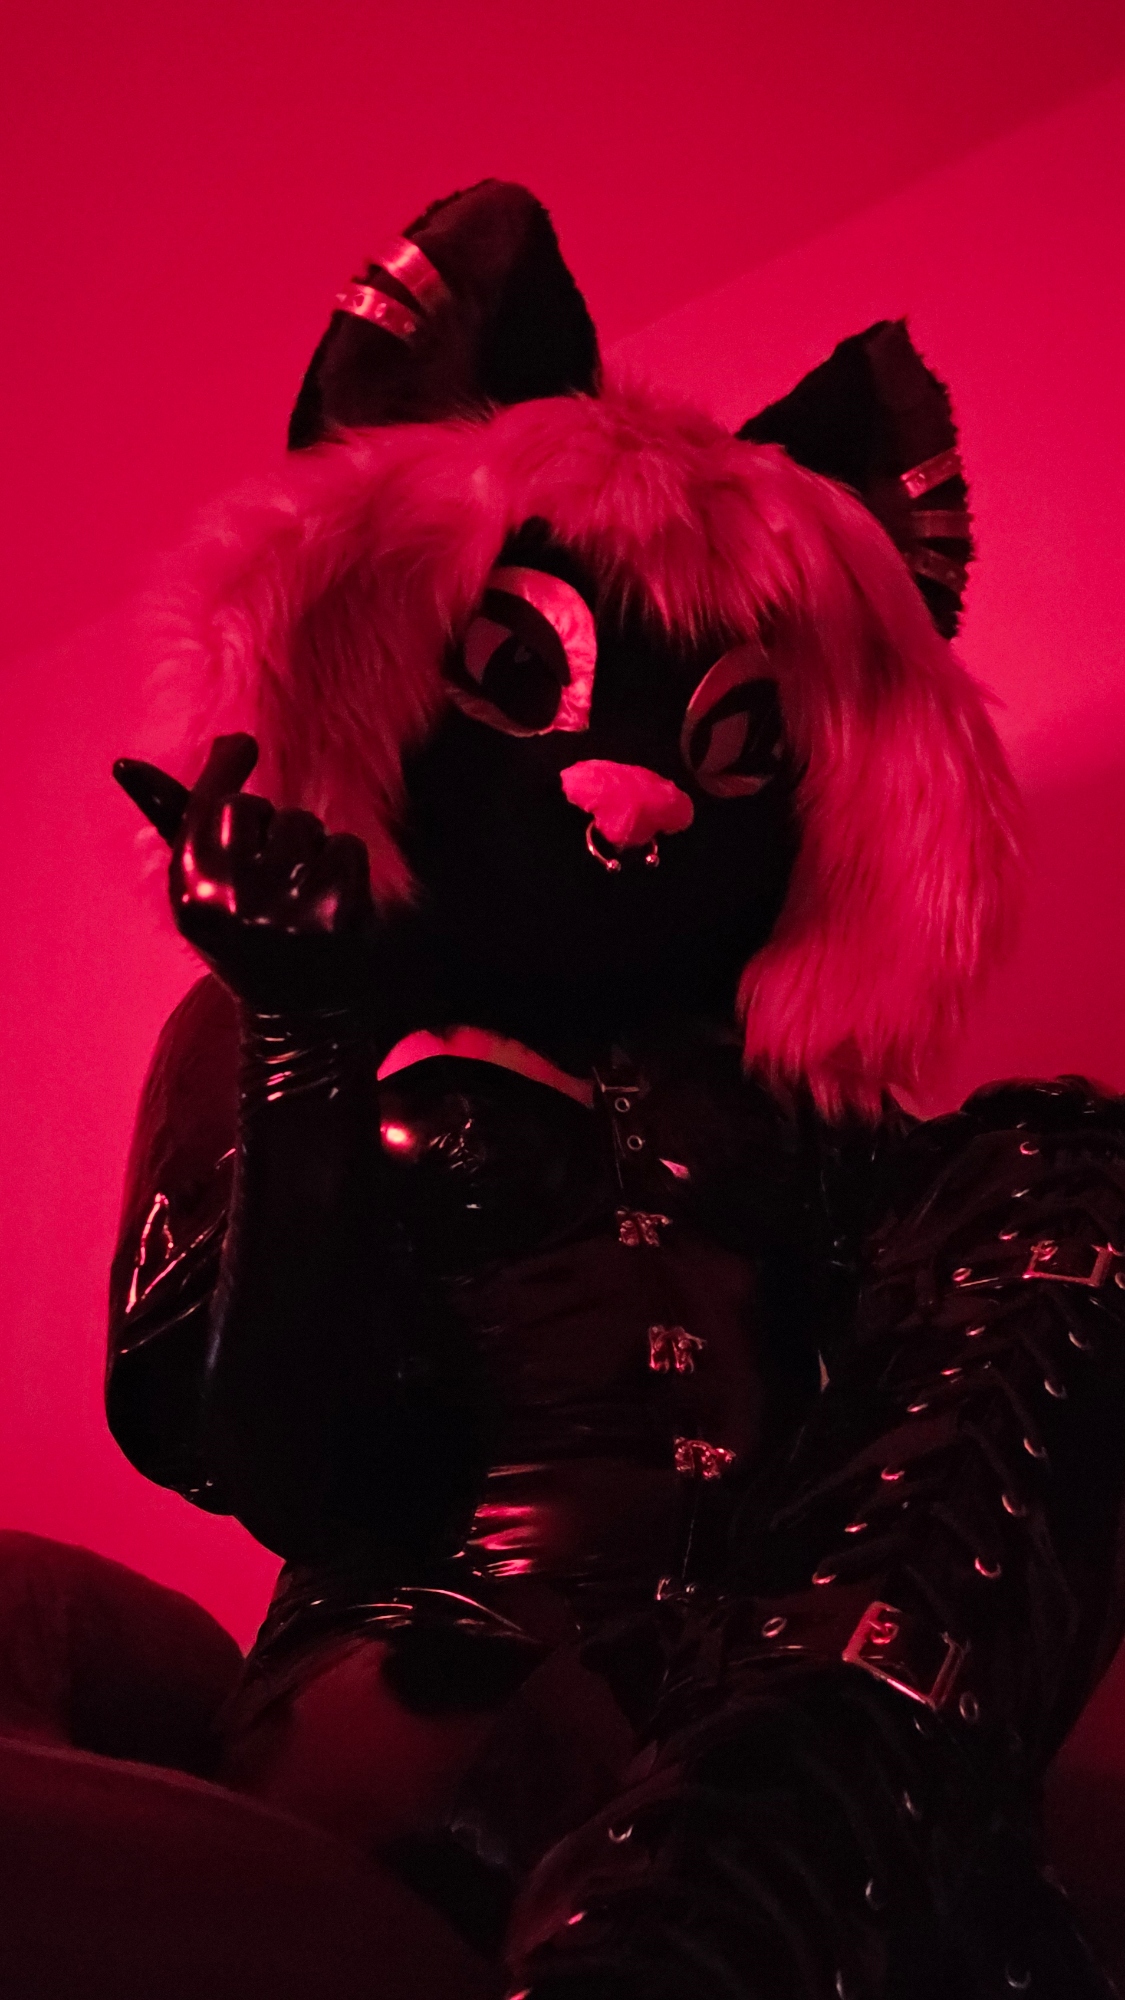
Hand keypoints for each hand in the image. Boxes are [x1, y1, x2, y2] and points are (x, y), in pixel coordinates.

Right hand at [114, 735, 376, 1012]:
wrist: (294, 1016)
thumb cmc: (241, 936)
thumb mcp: (199, 888)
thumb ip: (174, 822)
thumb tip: (125, 764)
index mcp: (192, 890)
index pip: (208, 806)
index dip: (225, 768)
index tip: (242, 744)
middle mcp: (233, 898)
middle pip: (256, 808)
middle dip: (268, 826)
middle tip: (271, 873)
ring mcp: (287, 906)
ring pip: (305, 825)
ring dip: (309, 848)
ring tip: (300, 894)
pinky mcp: (336, 913)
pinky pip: (346, 846)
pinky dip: (343, 865)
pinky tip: (331, 901)